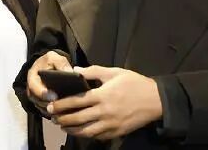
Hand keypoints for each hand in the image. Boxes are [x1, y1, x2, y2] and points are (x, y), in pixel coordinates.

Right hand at [27, 51, 72, 114]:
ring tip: (67, 109)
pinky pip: (49, 112)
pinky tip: (68, 111)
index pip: (34, 88)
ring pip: (44, 109)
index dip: (44, 93)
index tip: (54, 96)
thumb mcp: (54, 57)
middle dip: (51, 104)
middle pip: (39, 102)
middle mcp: (32, 91)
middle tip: (63, 105)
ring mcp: (37, 99)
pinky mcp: (43, 105)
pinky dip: (57, 112)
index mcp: (32, 78)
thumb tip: (70, 72)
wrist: (46, 66)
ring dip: (54, 110)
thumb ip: (61, 63)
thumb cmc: (49, 62)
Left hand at [47, 65, 162, 139]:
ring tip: (62, 125)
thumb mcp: (114, 72)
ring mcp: (110, 124)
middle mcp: (104, 112)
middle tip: (52, 116)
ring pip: (85, 131)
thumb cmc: (134, 83)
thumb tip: (75, 70)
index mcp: (102, 95)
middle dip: (62, 118)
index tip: (51, 105)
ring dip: (71, 129)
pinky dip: (86, 135)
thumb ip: (93, 71)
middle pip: (77, 118)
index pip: (76, 101)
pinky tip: (80, 131)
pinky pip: (97, 136)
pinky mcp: (116, 132)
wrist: (155, 100)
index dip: (61, 104)